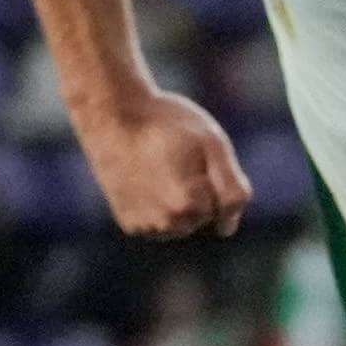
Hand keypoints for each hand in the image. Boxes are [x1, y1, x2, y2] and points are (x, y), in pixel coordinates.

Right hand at [74, 87, 247, 238]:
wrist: (112, 116)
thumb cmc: (167, 125)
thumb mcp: (213, 144)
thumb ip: (233, 188)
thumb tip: (227, 228)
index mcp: (191, 204)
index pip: (229, 210)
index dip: (219, 180)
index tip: (200, 160)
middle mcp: (167, 223)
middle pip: (207, 217)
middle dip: (202, 193)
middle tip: (179, 162)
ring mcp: (147, 225)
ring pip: (185, 223)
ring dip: (181, 202)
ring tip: (162, 170)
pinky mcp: (131, 224)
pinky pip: (161, 223)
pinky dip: (160, 206)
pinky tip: (147, 182)